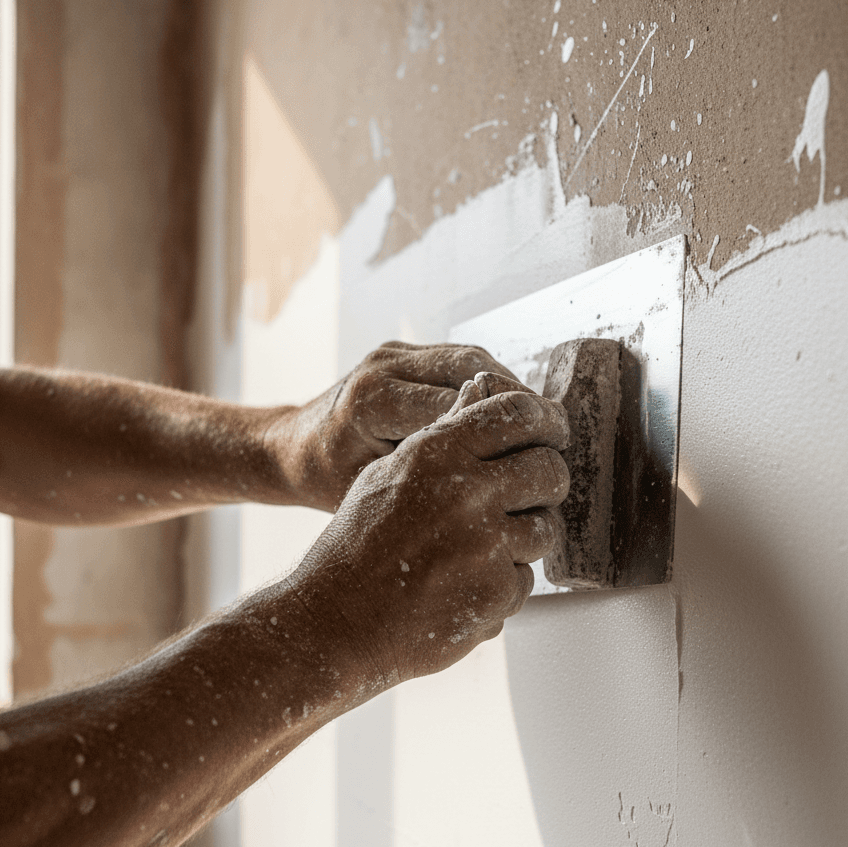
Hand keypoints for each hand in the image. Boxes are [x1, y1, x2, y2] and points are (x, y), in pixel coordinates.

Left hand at [264, 342, 521, 511]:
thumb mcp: (373, 491)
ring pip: (472, 358)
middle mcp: (384, 366)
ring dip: (512, 387)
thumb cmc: (324, 480)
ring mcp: (393, 352)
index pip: (457, 408)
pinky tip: (513, 413)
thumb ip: (426, 483)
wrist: (290, 445)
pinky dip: (491, 383)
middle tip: (557, 431)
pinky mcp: (401, 351)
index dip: (505, 431)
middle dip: (520, 401)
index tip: (542, 454)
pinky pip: (458, 359)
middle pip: (473, 371)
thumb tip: (495, 494)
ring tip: (543, 421)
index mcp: (373, 402)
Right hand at [284, 373, 570, 688]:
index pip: (517, 413)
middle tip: (525, 495)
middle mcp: (468, 493)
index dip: (542, 420)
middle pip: (549, 470)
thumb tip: (481, 389)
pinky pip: (525, 579)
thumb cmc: (357, 545)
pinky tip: (462, 585)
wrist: (335, 620)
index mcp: (438, 453)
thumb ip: (443, 434)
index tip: (548, 432)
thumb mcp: (388, 473)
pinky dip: (502, 584)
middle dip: (543, 483)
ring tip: (480, 548)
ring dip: (523, 538)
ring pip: (545, 528)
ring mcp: (486, 545)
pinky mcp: (496, 592)